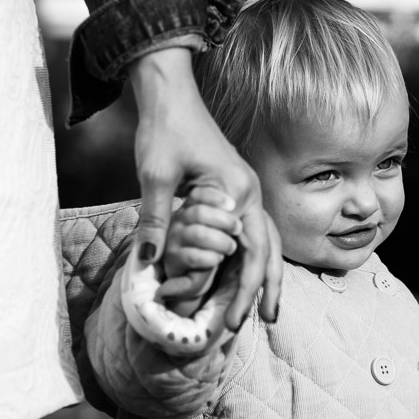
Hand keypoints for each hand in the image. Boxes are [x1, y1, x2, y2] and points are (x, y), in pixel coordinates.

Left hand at [128, 47, 281, 327]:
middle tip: (253, 324)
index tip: (227, 320)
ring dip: (266, 277)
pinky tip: (247, 276)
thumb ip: (157, 219)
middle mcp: (251, 195)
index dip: (239, 290)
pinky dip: (256, 257)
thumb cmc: (164, 129)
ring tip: (267, 310)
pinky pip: (254, 231)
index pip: (249, 253)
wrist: (171, 94)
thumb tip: (150, 262)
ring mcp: (248, 192)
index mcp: (238, 192)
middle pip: (267, 252)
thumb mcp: (156, 175)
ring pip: (267, 243)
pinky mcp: (236, 191)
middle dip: (261, 290)